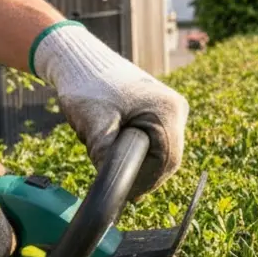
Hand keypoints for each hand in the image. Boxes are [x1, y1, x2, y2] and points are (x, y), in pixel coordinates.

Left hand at [32, 21, 188, 197]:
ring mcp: (169, 109)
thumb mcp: (94, 123)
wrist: (81, 60)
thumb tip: (111, 184)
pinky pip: (155, 139)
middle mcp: (176, 109)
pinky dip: (139, 150)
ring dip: (140, 162)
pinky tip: (118, 151)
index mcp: (168, 111)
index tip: (128, 196)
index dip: (148, 182)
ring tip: (113, 163)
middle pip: (168, 157)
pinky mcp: (159, 110)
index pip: (168, 161)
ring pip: (161, 150)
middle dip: (144, 174)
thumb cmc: (88, 86)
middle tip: (121, 189)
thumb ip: (104, 153)